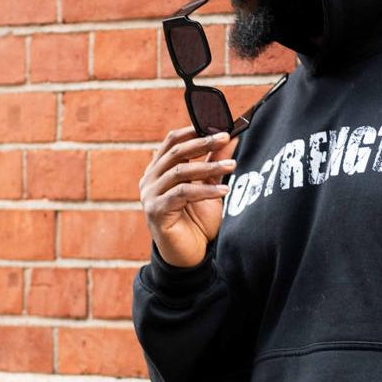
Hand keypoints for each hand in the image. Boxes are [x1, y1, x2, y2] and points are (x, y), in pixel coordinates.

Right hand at [139, 127, 235, 267]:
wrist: (188, 256)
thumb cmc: (197, 220)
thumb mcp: (210, 186)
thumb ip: (215, 162)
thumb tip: (230, 137)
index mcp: (159, 169)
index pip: (172, 141)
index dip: (193, 131)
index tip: (217, 125)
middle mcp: (150, 179)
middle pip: (176, 152)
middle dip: (203, 143)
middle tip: (225, 137)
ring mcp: (149, 194)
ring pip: (181, 172)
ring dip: (209, 167)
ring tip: (232, 166)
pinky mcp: (155, 211)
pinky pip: (182, 193)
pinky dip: (204, 190)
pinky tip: (223, 191)